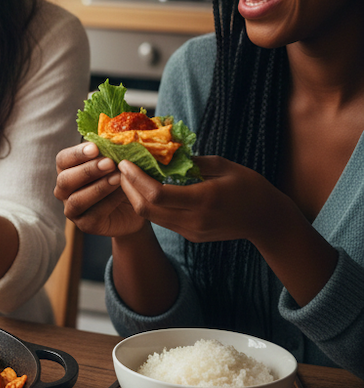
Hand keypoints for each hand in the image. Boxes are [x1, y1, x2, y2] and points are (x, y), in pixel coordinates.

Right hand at [54, 141, 145, 237]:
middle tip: (109, 162)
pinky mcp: (85, 225)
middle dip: (87, 171)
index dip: (77, 153)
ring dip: (98, 188)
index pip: (63, 160)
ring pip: (76, 200)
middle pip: (65, 180)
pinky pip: (92, 215)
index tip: (95, 147)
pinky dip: (108, 202)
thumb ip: (109, 151)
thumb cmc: (121, 178)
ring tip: (118, 178)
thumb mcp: (116, 162)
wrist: (135, 206)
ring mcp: (72, 209)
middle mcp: (64, 190)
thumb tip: (114, 137)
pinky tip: (122, 192)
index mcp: (67, 170)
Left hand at [116, 155, 280, 244]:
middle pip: (147, 208)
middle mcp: (194, 219)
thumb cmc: (250, 187)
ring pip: (151, 217)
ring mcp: (191, 231)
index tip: (125, 162)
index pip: (157, 194)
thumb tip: (165, 152)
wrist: (267, 220)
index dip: (136, 179)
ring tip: (128, 177)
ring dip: (135, 197)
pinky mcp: (190, 235)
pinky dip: (149, 204)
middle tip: (120, 168)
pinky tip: (145, 189)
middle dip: (128, 188)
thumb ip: (193, 161)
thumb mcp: (225, 166)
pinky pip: (162, 220)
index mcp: (204, 199)